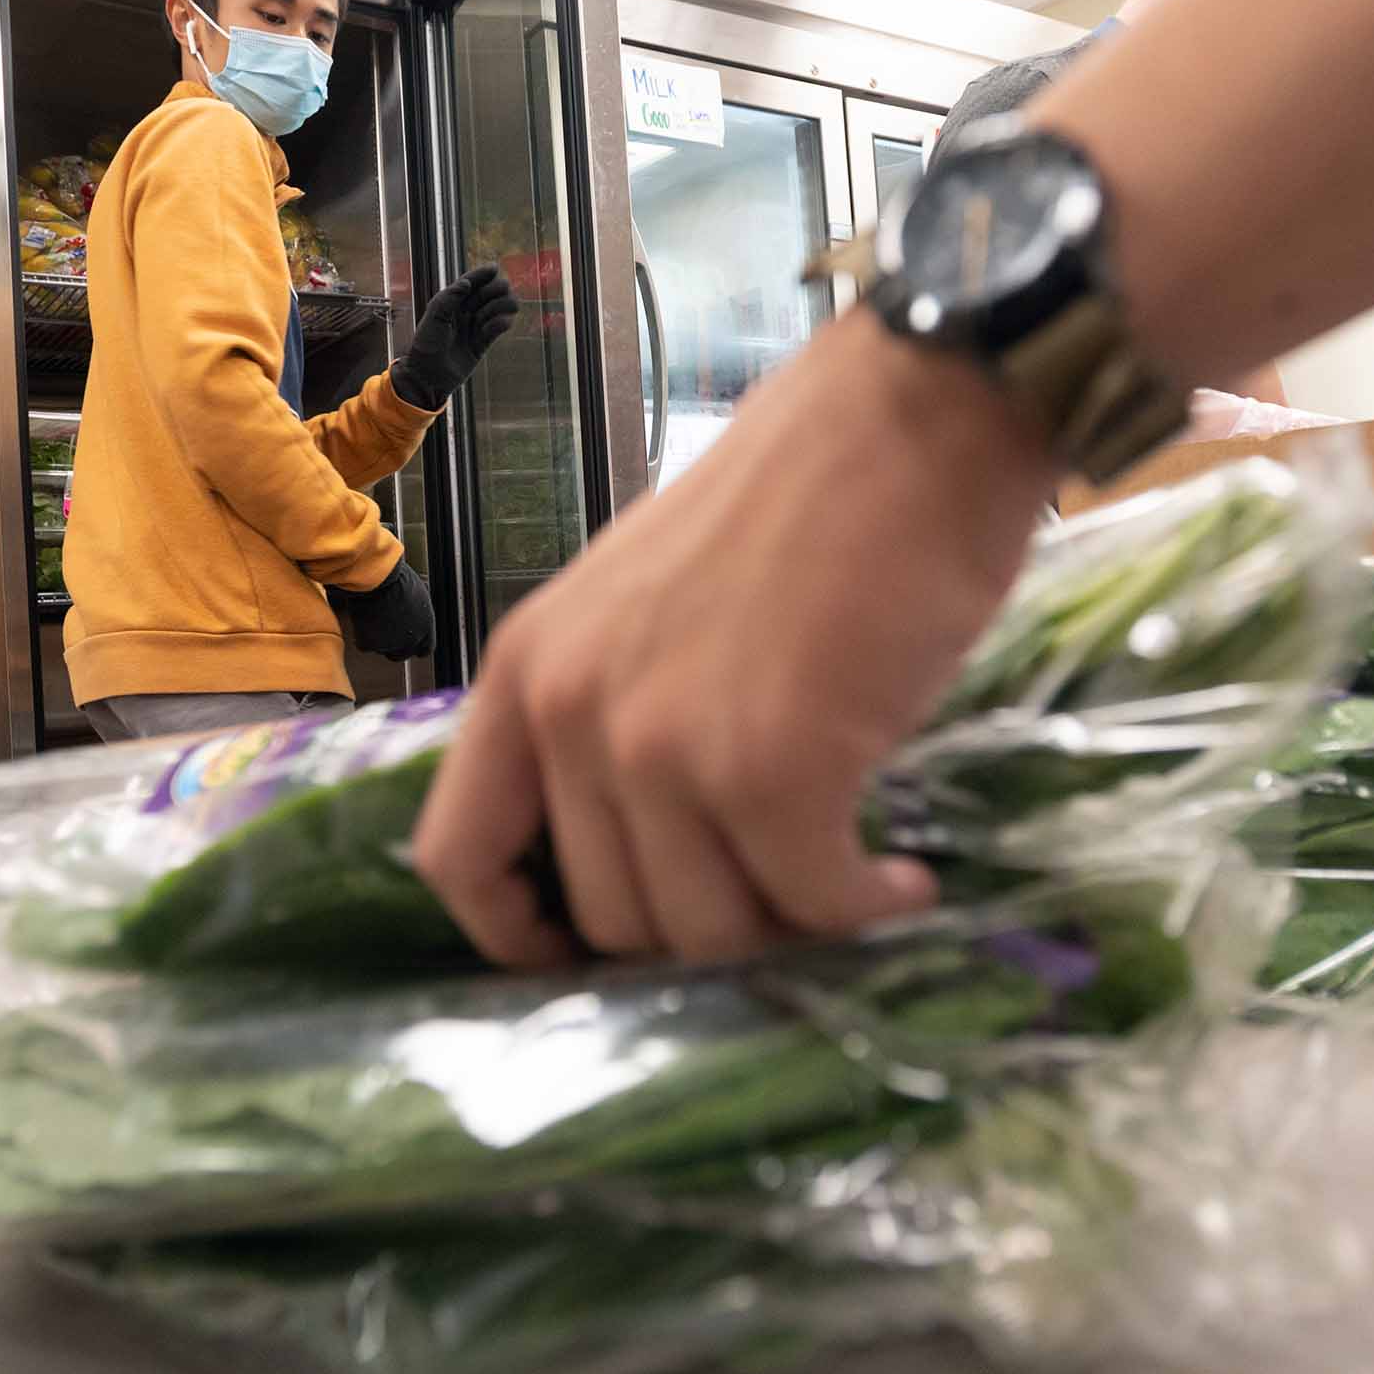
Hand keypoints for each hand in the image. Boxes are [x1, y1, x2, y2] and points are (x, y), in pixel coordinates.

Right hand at [329, 560, 433, 660]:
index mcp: (426, 627)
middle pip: (402, 654)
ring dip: (377, 638)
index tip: (406, 640)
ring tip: (373, 616)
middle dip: (393, 646)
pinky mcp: (371, 645)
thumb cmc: (396, 578)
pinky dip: (361, 635)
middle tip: (383, 630)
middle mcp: (412, 639)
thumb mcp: (417, 595)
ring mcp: (391, 645)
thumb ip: (416, 614)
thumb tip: (411, 615)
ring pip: (381, 650)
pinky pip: (364, 645)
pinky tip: (363, 619)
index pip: (424, 649)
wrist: (378, 578)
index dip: (414, 645)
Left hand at [389, 265, 519, 408]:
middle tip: (499, 293)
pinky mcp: (482, 343)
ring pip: (497, 309)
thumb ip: (449, 298)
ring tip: (504, 310)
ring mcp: (474, 327)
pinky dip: (502, 323)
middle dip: (496, 290)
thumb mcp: (434, 317)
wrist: (428, 374)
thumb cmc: (426, 344)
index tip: (494, 268)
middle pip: (488, 293)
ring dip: (503, 305)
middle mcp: (464, 312)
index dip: (482, 274)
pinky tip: (499, 325)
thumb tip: (466, 283)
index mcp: (451, 302)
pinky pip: (498, 328)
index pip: (470, 283)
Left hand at [411, 313, 1058, 966]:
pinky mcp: (770, 770)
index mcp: (525, 668)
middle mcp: (570, 712)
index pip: (460, 859)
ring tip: (851, 883)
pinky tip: (902, 882)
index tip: (596, 956)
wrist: (913, 417)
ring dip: (791, 929)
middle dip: (704, 932)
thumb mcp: (644, 604)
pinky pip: (809, 903)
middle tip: (783, 896)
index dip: (523, 938)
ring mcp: (663, 746)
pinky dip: (863, 911)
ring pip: (707, 931)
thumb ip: (614, 713)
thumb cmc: (802, 501)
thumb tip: (647, 856)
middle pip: (608, 919)